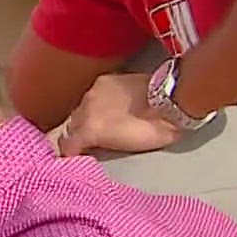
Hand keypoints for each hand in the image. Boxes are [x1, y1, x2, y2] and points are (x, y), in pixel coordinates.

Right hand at [56, 72, 180, 156]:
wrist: (169, 100)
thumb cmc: (153, 130)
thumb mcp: (124, 147)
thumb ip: (101, 145)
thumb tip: (91, 147)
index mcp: (89, 130)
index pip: (66, 145)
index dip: (71, 152)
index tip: (77, 156)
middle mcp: (85, 109)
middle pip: (71, 126)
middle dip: (78, 133)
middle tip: (91, 140)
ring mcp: (93, 92)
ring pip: (80, 108)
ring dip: (87, 117)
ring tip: (102, 122)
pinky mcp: (103, 80)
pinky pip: (92, 94)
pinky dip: (97, 102)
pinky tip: (108, 105)